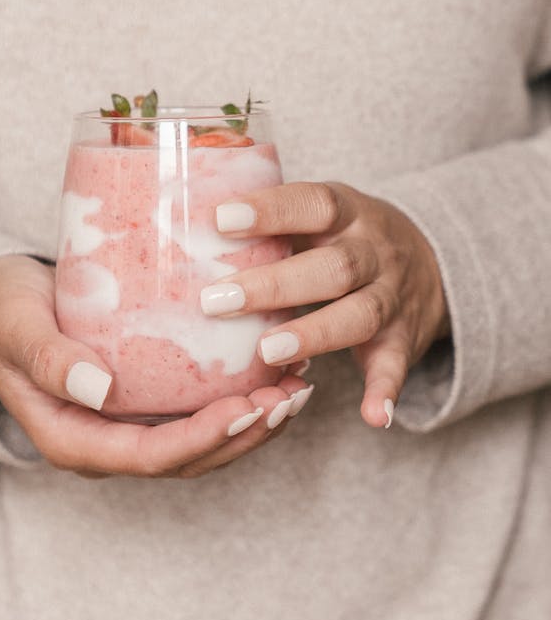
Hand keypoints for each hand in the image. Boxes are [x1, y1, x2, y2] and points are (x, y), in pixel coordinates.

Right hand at [0, 255, 312, 476]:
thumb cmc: (1, 311)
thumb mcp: (15, 327)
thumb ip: (47, 358)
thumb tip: (99, 389)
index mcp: (73, 441)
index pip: (151, 457)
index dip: (204, 439)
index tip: (248, 407)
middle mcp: (106, 446)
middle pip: (189, 459)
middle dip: (246, 434)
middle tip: (291, 394)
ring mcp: (127, 428)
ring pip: (203, 443)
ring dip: (255, 422)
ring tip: (298, 386)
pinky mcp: (145, 404)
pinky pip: (198, 414)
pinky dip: (240, 399)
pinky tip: (273, 370)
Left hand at [199, 183, 449, 427]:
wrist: (434, 262)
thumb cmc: (344, 237)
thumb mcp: (320, 216)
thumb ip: (271, 221)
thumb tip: (183, 218)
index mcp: (349, 213)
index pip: (314, 203)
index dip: (271, 210)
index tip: (221, 219)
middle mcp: (375, 252)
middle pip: (334, 266)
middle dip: (275, 285)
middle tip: (216, 300)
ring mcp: (392, 297)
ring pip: (360, 314)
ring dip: (314, 334)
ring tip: (267, 351)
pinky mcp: (401, 339)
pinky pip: (396, 366)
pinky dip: (388, 392)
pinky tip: (374, 416)